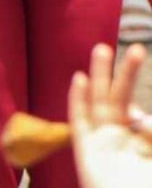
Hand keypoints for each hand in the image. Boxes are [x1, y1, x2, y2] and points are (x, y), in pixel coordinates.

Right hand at [70, 43, 151, 187]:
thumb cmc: (144, 184)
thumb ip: (151, 137)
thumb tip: (141, 115)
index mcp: (138, 148)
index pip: (137, 116)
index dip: (139, 102)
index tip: (141, 79)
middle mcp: (118, 143)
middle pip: (119, 100)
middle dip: (125, 75)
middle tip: (136, 48)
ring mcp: (101, 146)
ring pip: (100, 103)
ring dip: (101, 75)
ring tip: (103, 48)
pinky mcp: (86, 152)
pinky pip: (79, 121)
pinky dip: (78, 99)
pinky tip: (80, 79)